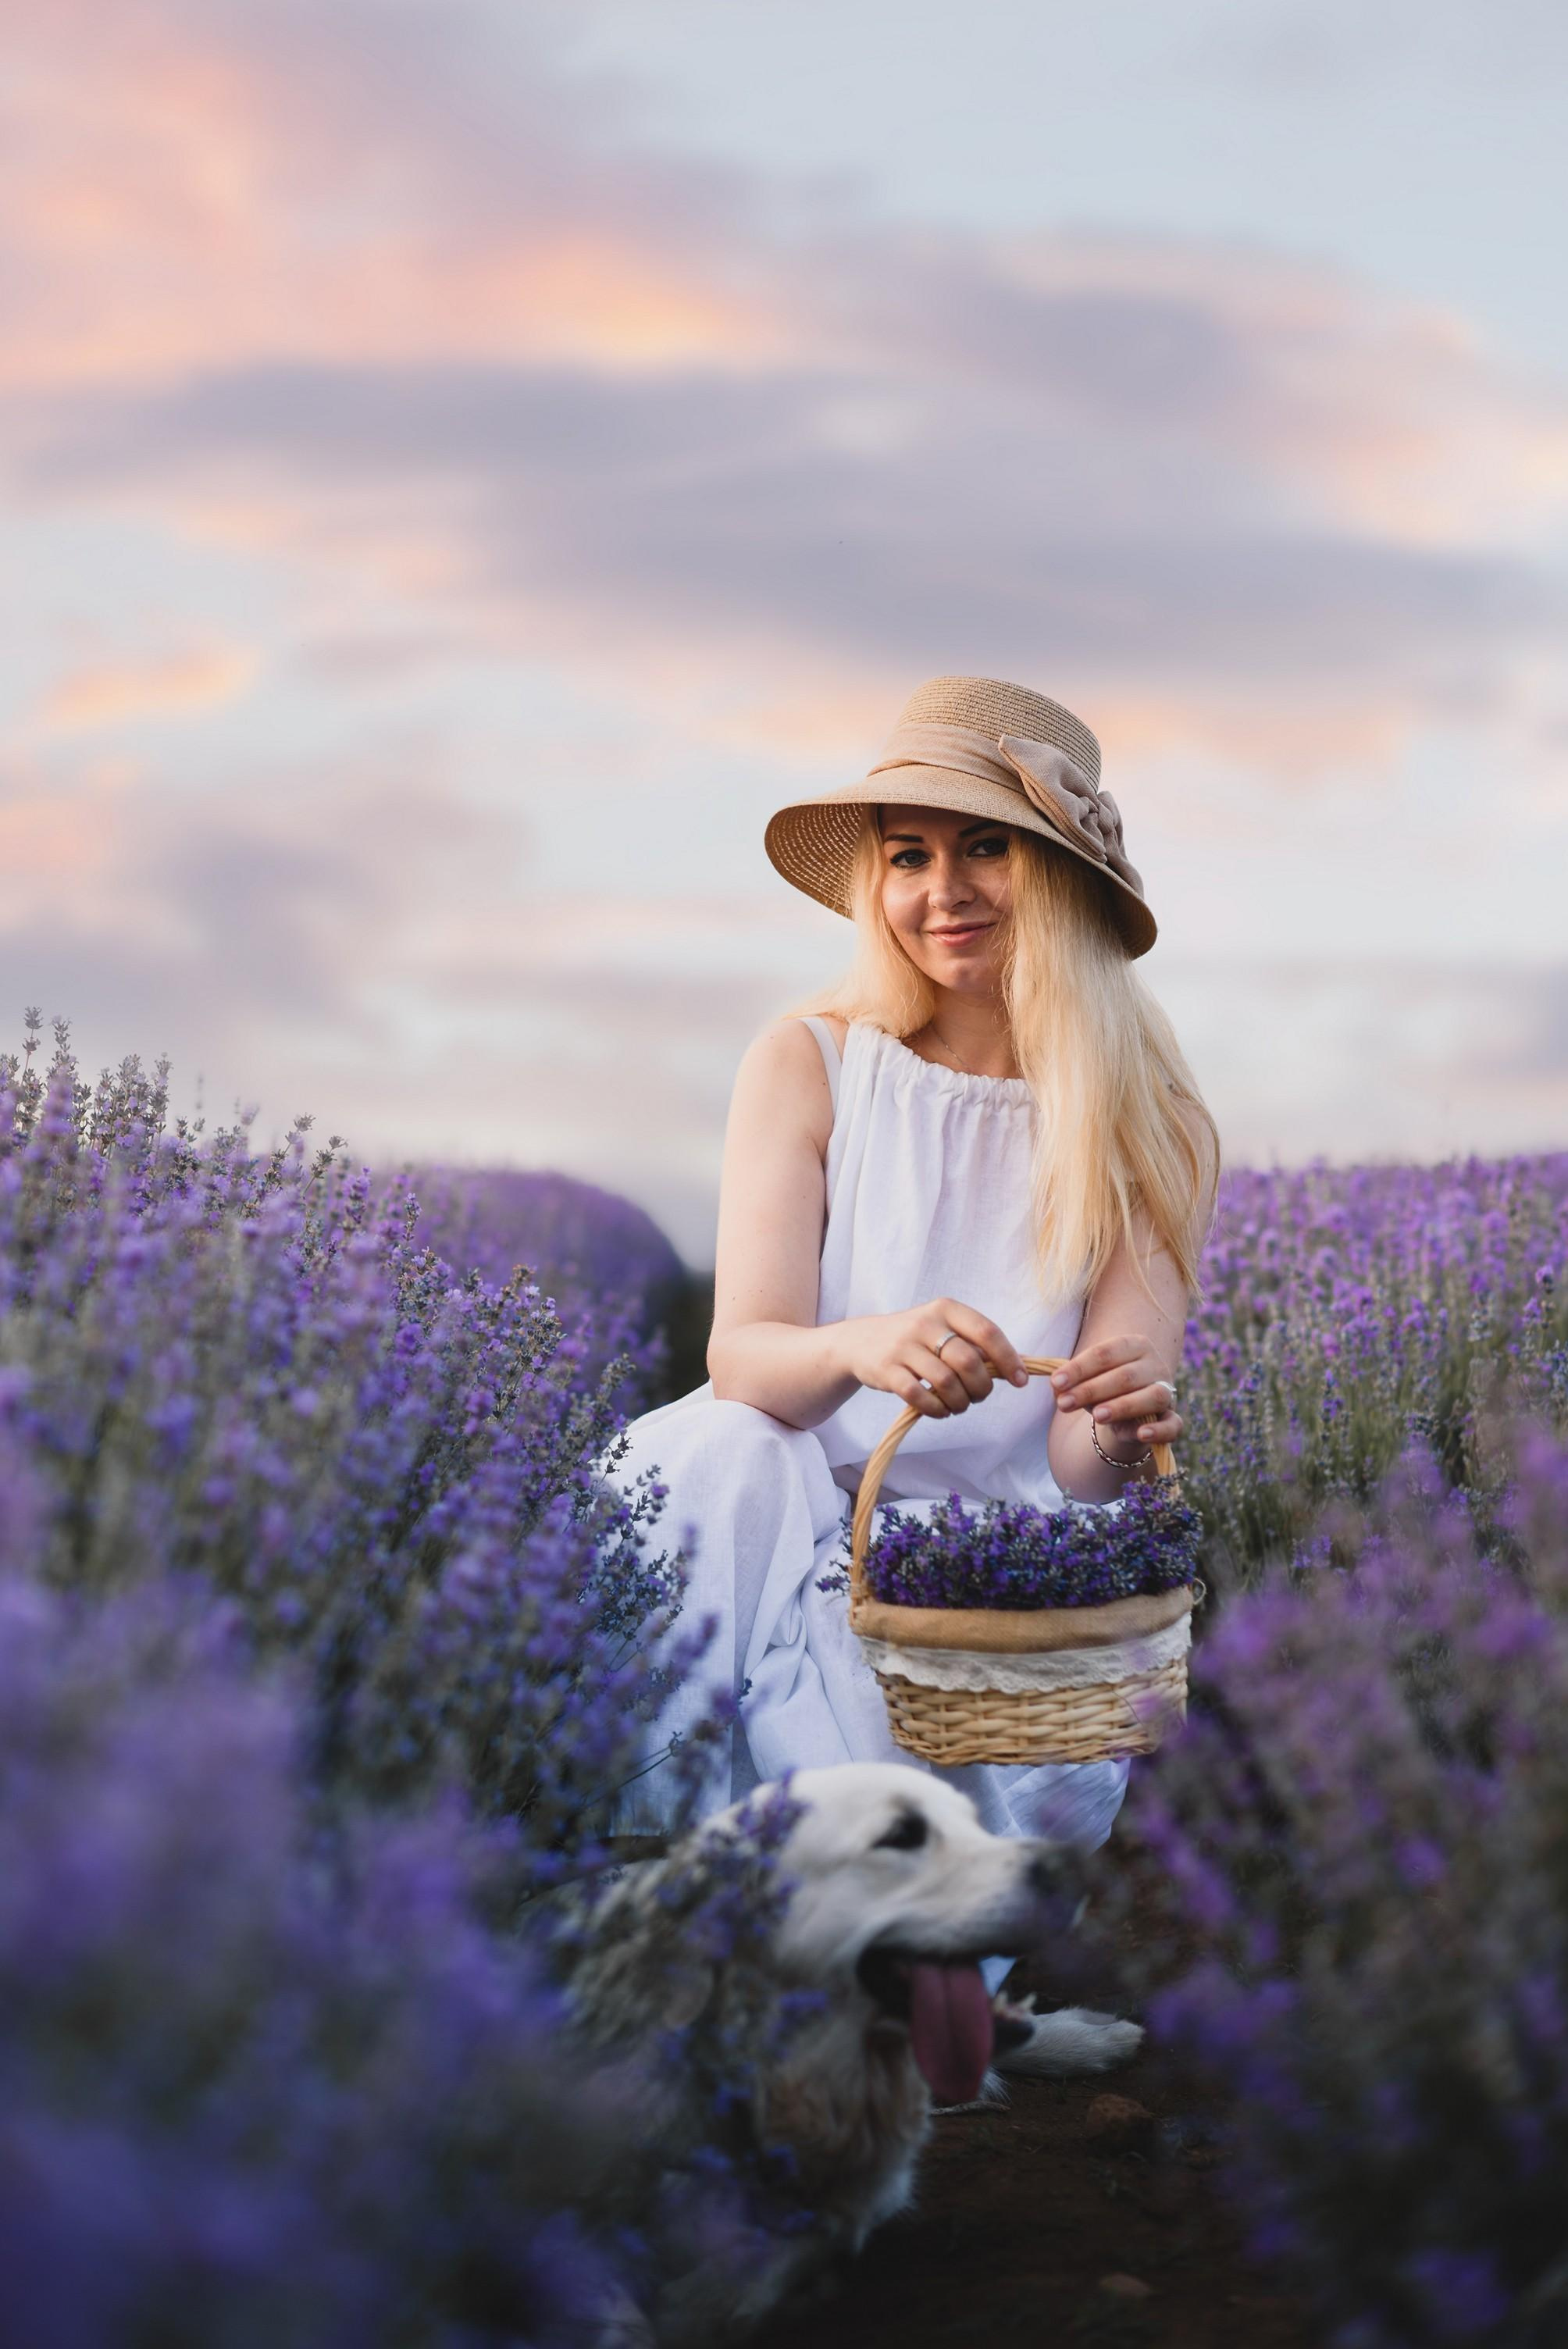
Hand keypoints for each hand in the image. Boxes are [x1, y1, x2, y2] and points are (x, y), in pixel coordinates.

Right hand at [844, 1298, 1027, 1420]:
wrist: (860, 1342)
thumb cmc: (914, 1339)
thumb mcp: (942, 1328)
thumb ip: (973, 1343)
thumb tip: (1015, 1367)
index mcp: (946, 1309)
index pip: (987, 1332)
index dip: (1009, 1359)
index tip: (1020, 1381)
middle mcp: (924, 1323)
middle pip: (969, 1362)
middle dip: (982, 1387)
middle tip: (980, 1397)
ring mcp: (903, 1347)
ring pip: (946, 1382)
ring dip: (960, 1402)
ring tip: (959, 1405)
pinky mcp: (886, 1370)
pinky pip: (919, 1397)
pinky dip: (937, 1410)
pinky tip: (940, 1411)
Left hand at [1050, 1335, 1182, 1451]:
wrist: (1126, 1414)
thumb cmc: (1103, 1390)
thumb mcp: (1085, 1382)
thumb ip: (1071, 1383)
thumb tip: (1057, 1387)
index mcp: (1134, 1345)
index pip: (1105, 1353)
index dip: (1079, 1368)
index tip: (1056, 1382)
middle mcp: (1155, 1364)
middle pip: (1125, 1376)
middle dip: (1091, 1390)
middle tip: (1064, 1404)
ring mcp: (1167, 1391)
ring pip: (1152, 1396)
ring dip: (1124, 1406)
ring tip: (1097, 1416)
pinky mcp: (1173, 1418)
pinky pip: (1173, 1424)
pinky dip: (1160, 1430)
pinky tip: (1141, 1434)